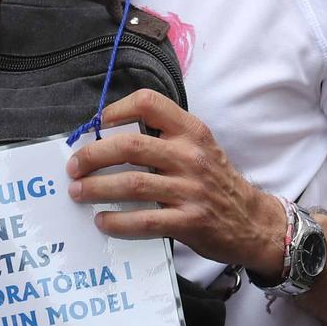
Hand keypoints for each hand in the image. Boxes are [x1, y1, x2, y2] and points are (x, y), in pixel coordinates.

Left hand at [63, 90, 280, 273]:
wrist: (252, 222)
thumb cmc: (216, 183)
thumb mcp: (199, 149)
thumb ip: (164, 139)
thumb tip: (108, 139)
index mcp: (192, 131)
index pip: (149, 103)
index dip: (117, 109)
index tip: (98, 125)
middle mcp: (191, 156)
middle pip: (130, 145)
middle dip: (93, 155)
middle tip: (74, 166)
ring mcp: (191, 190)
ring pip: (132, 183)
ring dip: (97, 188)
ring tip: (78, 192)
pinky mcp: (189, 221)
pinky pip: (144, 220)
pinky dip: (117, 221)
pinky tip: (103, 221)